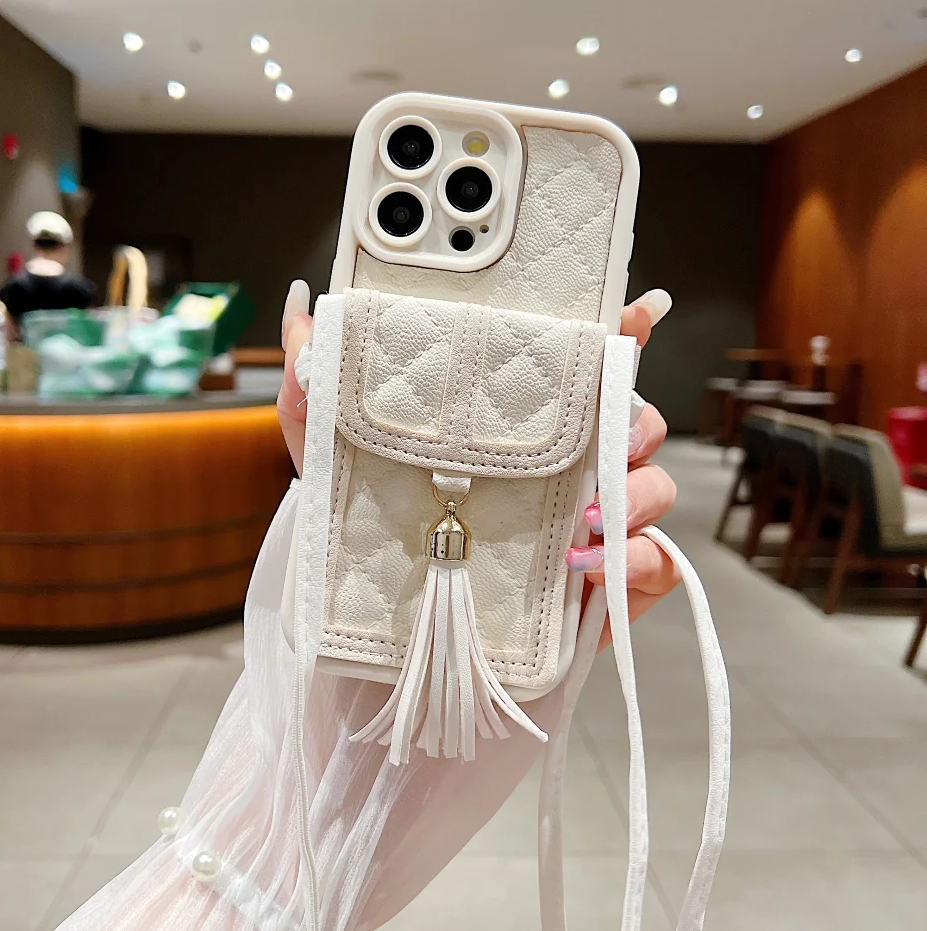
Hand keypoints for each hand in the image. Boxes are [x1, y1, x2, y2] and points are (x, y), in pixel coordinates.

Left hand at [277, 284, 680, 633]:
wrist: (390, 643)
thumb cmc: (370, 541)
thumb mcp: (329, 464)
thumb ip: (313, 393)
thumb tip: (303, 314)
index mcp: (518, 429)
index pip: (582, 369)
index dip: (619, 335)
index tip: (633, 314)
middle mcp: (565, 467)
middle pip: (635, 419)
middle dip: (633, 421)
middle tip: (601, 441)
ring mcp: (592, 526)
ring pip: (655, 486)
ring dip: (635, 494)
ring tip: (584, 517)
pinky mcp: (608, 586)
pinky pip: (656, 563)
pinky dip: (636, 561)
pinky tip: (586, 568)